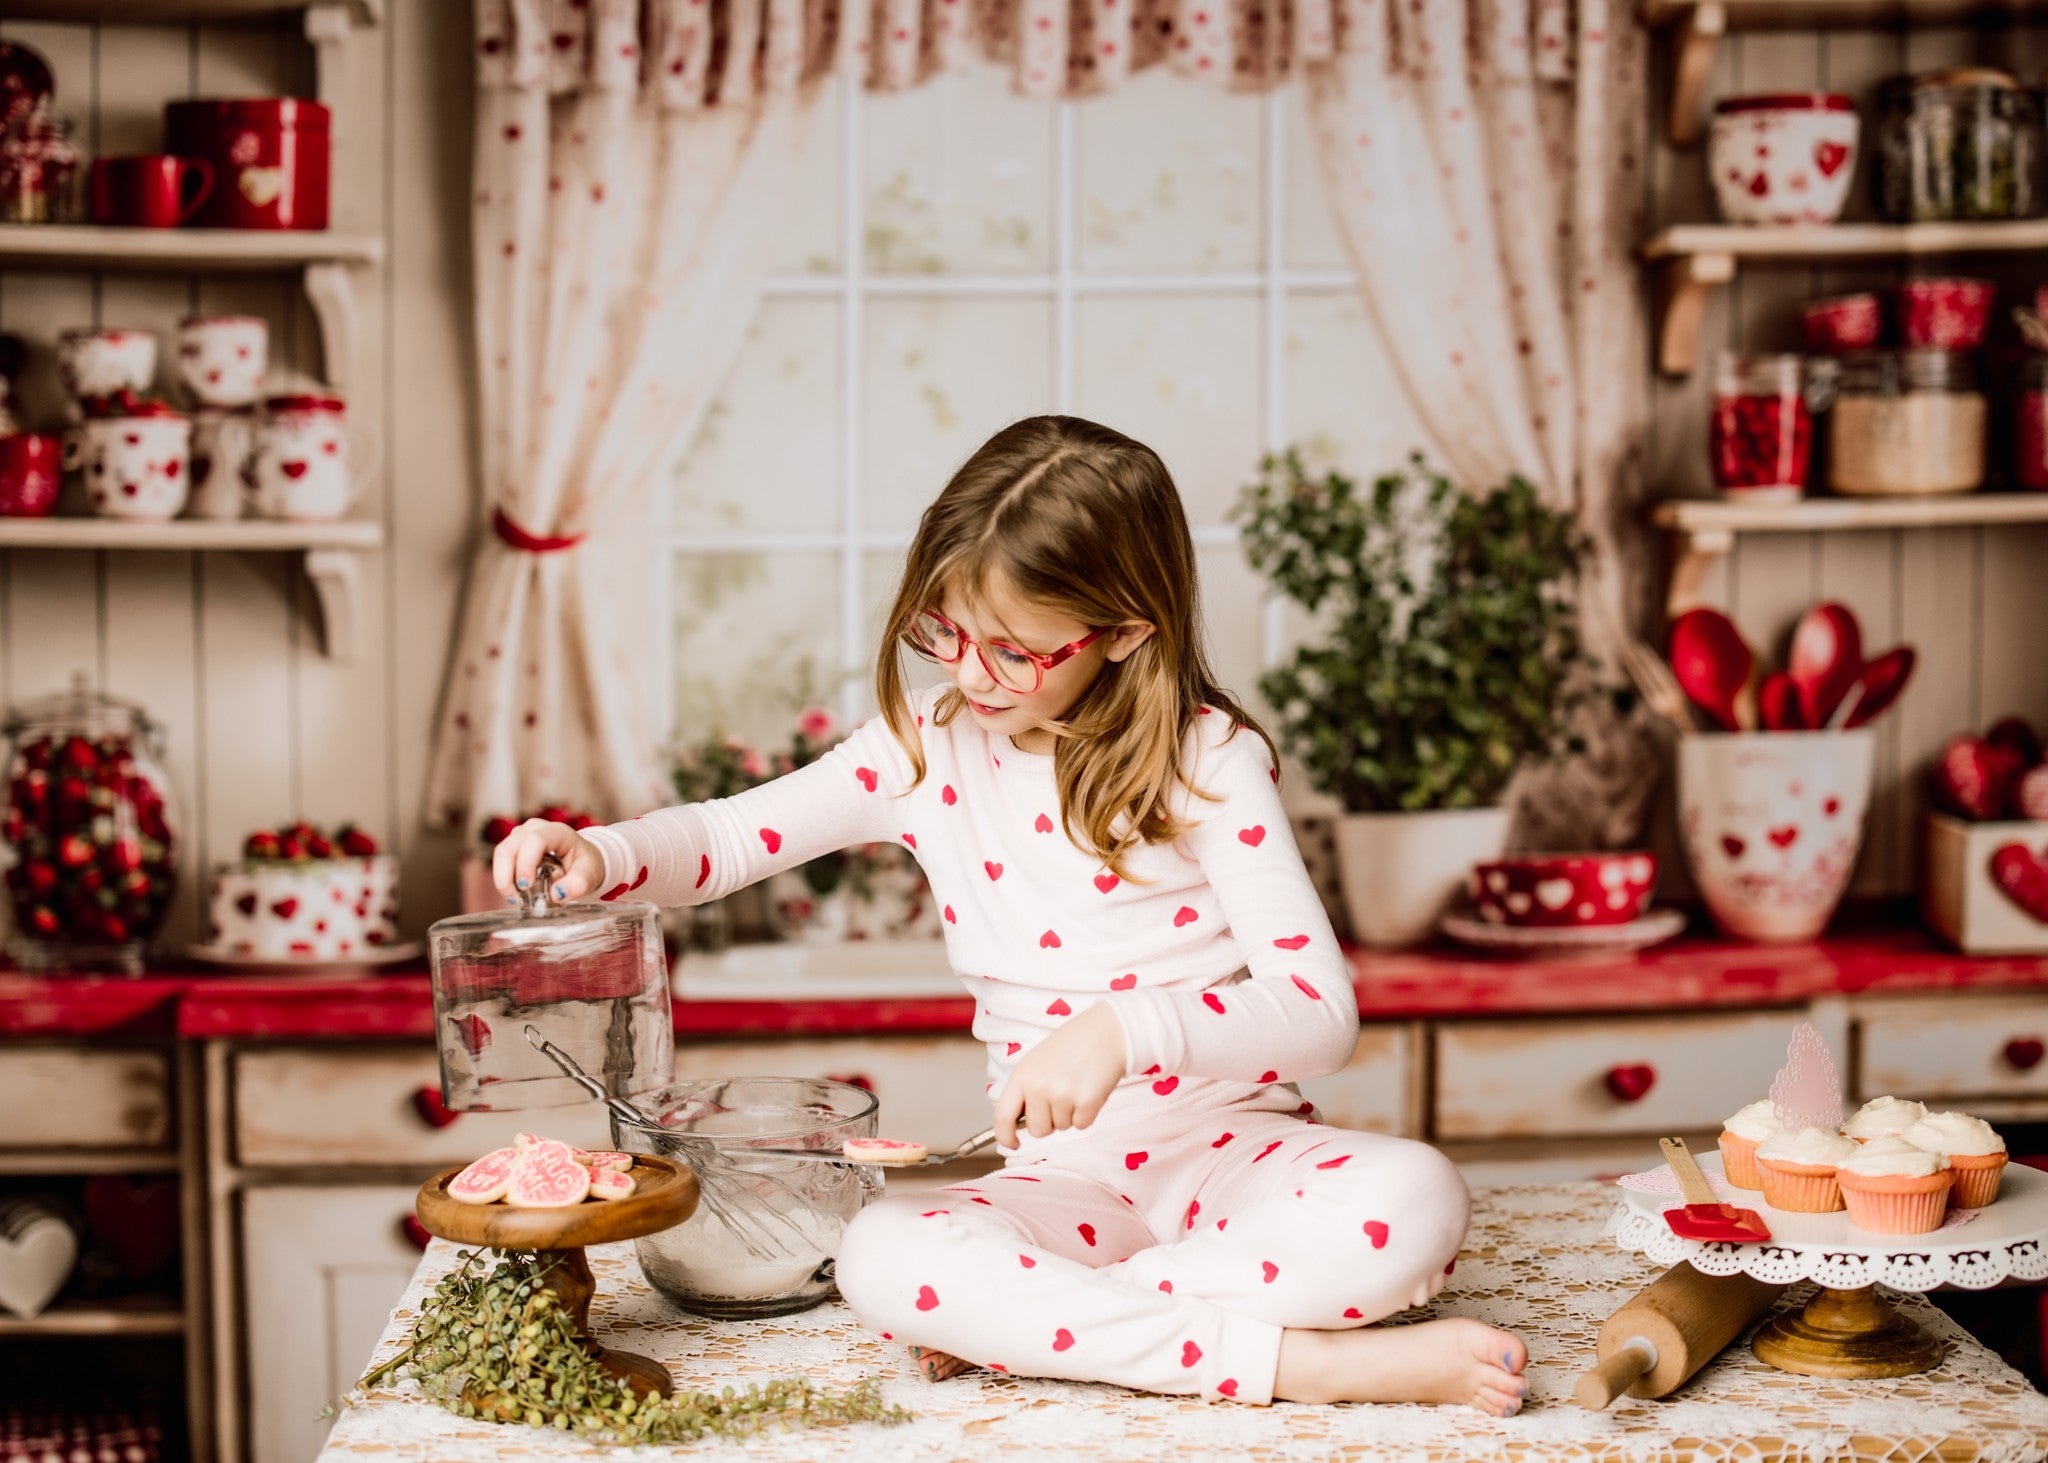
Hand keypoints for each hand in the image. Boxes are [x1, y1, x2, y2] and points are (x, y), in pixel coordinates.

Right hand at [490, 819, 606, 901]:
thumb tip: (558, 894)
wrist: (582, 859)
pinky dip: (504, 878)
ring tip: (516, 898)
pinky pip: (501, 861)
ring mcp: (522, 835)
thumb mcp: (590, 875)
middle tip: (515, 899)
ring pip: (501, 853)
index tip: (526, 886)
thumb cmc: (585, 864)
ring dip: (503, 878)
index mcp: (557, 832)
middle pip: (509, 847)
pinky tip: (515, 893)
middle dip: (506, 875)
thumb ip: (578, 885)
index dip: (526, 863)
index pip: (535, 840)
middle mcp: (536, 829)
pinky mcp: (514, 845)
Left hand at [993, 1002, 1128, 1148]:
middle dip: (1049, 1121)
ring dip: (1071, 1113)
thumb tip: (1018, 1121)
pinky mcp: (1086, 1103)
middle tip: (1062, 1095)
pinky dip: (1087, 1113)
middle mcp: (1038, 1087)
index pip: (1003, 1116)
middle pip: (1037, 1130)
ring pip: (1062, 1127)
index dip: (1005, 1135)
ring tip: (1077, 1085)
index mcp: (1022, 1075)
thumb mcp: (1037, 1061)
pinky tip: (1090, 1089)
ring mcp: (1062, 1095)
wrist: (1107, 1031)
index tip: (1013, 1142)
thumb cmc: (1072, 1044)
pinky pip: (1082, 1124)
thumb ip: (1025, 1089)